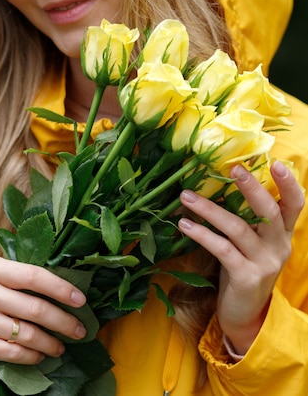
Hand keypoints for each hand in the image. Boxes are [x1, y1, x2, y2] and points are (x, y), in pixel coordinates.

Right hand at [0, 255, 86, 363]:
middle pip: (35, 308)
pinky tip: (40, 355)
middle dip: (63, 321)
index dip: (61, 288)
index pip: (34, 275)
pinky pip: (11, 352)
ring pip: (26, 333)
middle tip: (80, 329)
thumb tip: (60, 286)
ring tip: (61, 346)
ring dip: (50, 342)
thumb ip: (16, 273)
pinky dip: (31, 355)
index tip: (80, 299)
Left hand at [178, 160, 304, 354]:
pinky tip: (184, 224)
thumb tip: (215, 180)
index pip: (295, 205)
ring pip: (239, 228)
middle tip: (233, 169)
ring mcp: (265, 263)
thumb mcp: (250, 241)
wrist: (245, 315)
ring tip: (186, 196)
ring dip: (210, 209)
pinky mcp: (247, 278)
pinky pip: (223, 250)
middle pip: (270, 212)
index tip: (277, 163)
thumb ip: (245, 217)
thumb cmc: (243, 268)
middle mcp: (279, 246)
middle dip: (252, 188)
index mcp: (283, 234)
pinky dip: (202, 234)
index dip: (289, 184)